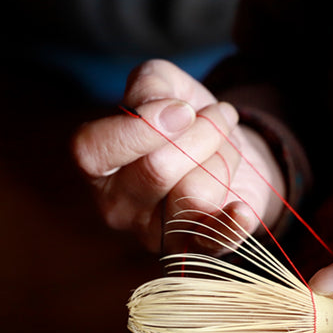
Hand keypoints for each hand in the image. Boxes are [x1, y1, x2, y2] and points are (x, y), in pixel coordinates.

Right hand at [71, 59, 285, 251]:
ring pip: (194, 195)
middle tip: (219, 115)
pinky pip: (212, 241)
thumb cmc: (184, 117)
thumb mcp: (163, 84)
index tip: (182, 108)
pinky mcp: (195, 248)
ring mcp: (154, 233)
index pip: (92, 152)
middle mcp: (116, 205)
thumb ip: (149, 84)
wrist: (226, 151)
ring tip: (226, 144)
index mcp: (96, 166)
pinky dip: (230, 224)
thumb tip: (158, 109)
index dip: (138, 127)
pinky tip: (240, 208)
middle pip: (156, 169)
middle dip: (202, 132)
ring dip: (224, 156)